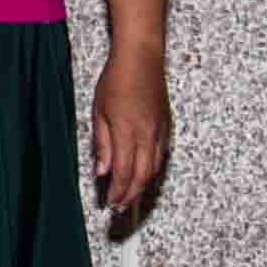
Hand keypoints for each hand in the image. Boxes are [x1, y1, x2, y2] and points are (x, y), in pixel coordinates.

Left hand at [90, 53, 169, 223]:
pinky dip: (152, 170)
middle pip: (142, 177)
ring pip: (154, 168)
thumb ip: (102, 144)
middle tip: (121, 209)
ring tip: (130, 197)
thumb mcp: (99, 112)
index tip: (111, 205)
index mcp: (127, 132)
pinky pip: (161, 156)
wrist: (142, 57)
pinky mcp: (167, 126)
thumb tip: (102, 171)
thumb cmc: (117, 79)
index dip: (118, 193)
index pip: (124, 173)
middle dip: (131, 197)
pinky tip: (144, 175)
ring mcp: (160, 131)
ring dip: (142, 186)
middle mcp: (147, 135)